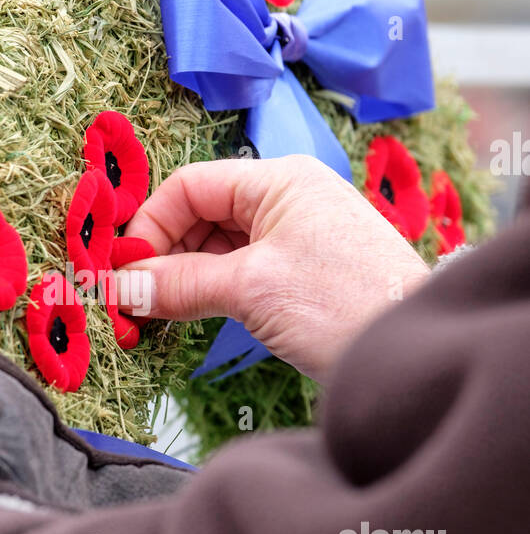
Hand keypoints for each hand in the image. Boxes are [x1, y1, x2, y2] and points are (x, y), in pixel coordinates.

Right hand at [114, 155, 429, 381]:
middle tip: (133, 301)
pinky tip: (189, 318)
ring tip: (157, 315)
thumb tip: (120, 288)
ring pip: (218, 249)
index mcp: (279, 181)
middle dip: (163, 256)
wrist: (413, 352)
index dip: (150, 226)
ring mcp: (296, 240)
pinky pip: (239, 274)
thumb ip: (180, 285)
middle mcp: (287, 200)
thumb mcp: (251, 289)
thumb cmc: (343, 304)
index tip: (124, 271)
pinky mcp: (301, 278)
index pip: (190, 186)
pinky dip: (210, 293)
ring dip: (184, 279)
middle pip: (200, 216)